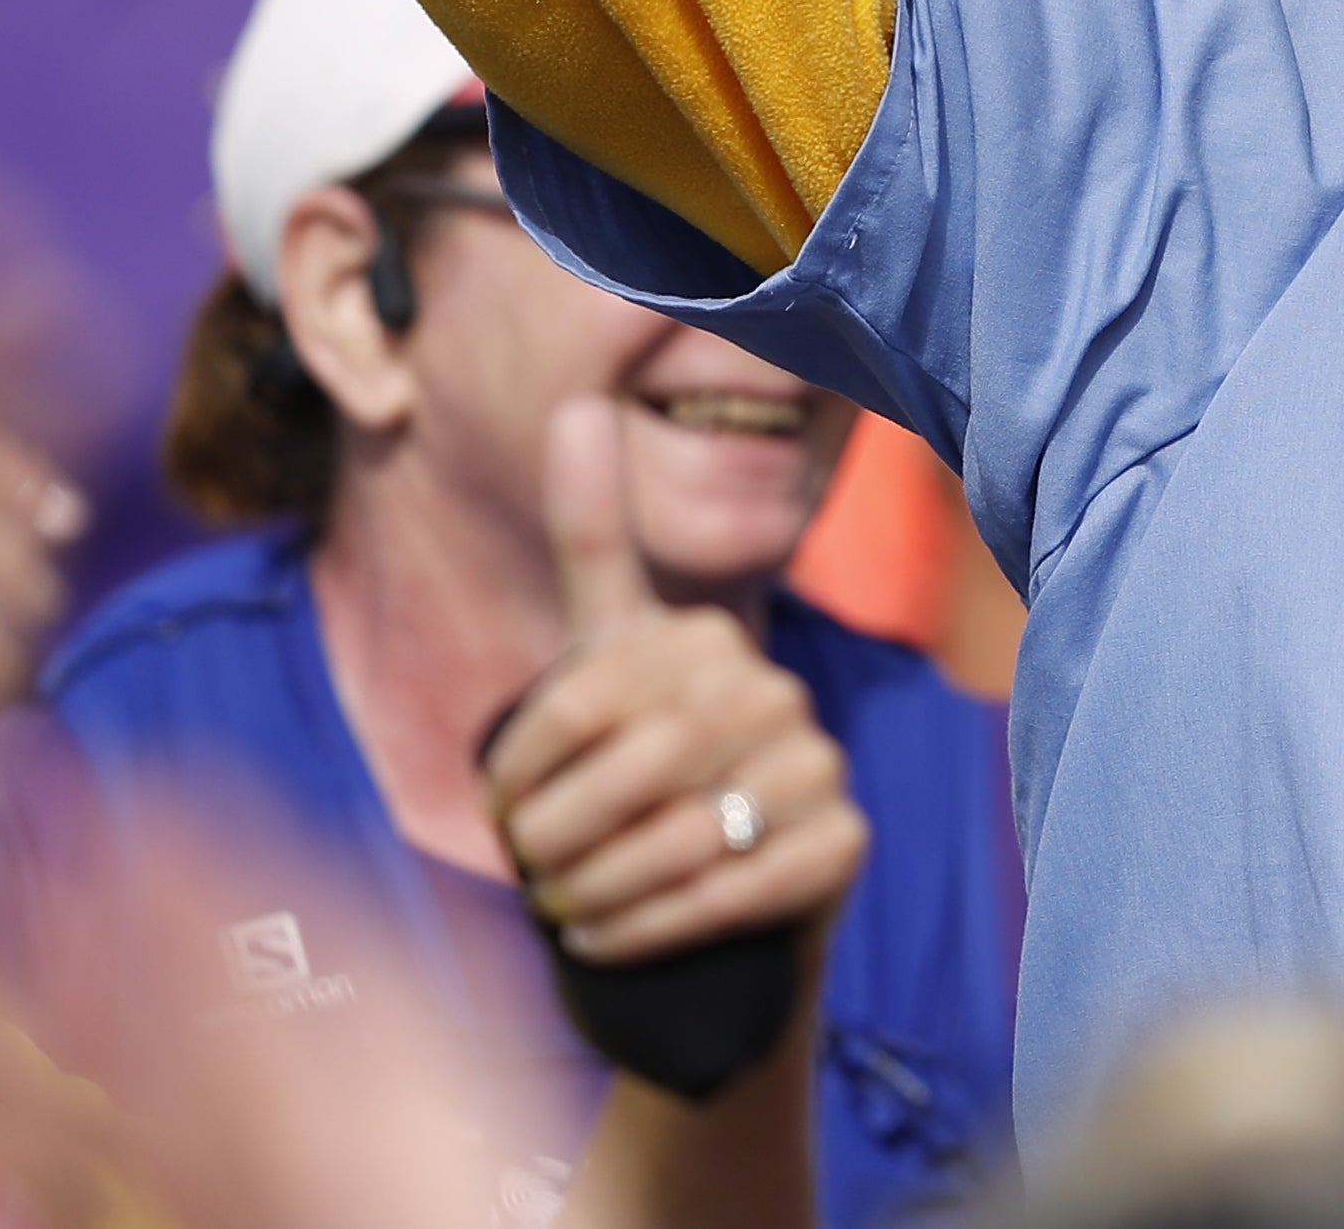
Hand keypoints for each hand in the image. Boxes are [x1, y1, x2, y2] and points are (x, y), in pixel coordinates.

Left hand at [480, 397, 865, 966]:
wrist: (705, 922)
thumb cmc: (631, 785)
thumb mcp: (602, 665)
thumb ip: (591, 535)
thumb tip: (579, 402)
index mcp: (706, 640)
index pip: (588, 693)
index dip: (527, 761)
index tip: (500, 810)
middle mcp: (774, 688)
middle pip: (641, 760)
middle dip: (564, 830)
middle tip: (530, 874)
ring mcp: (819, 764)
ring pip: (689, 829)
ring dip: (602, 885)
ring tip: (564, 910)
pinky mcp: (843, 842)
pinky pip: (735, 887)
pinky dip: (652, 925)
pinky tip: (606, 940)